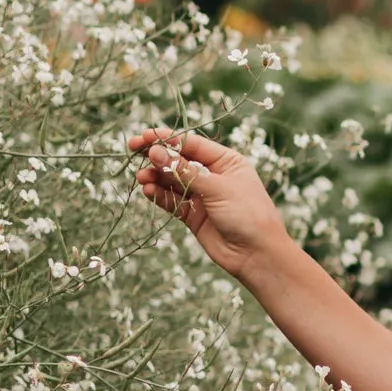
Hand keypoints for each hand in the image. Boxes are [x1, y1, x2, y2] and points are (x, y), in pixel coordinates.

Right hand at [130, 128, 290, 280]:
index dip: (167, 139)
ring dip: (156, 176)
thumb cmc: (247, 214)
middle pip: (179, 160)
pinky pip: (172, 201)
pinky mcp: (193, 215)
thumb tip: (156, 152)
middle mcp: (213, 175)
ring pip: (172, 181)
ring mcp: (202, 196)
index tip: (144, 136)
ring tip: (141, 176)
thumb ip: (184, 171)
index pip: (191, 144)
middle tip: (133, 149)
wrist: (258, 255)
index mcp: (226, 161)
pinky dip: (160, 195)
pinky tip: (148, 189)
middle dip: (156, 155)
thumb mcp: (217, 187)